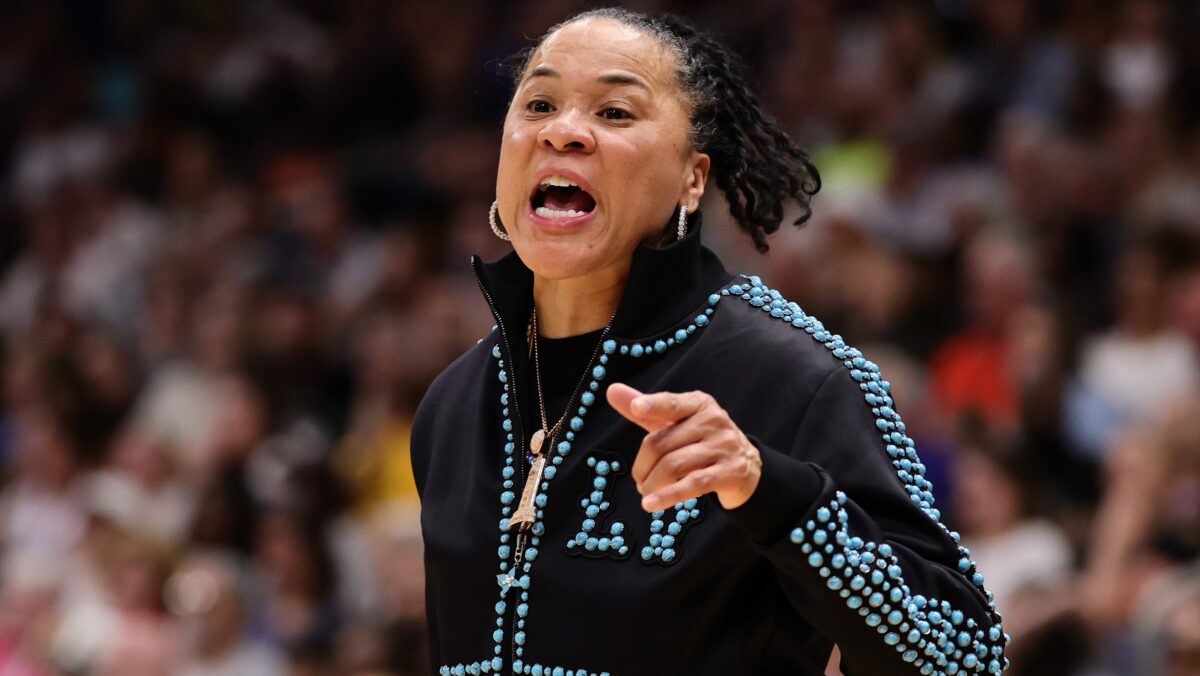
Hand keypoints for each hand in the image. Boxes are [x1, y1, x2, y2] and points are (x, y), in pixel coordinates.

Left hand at [607, 382, 761, 511]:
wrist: (748, 467)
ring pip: (674, 466)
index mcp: (699, 404)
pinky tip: (651, 504)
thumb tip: (612, 390)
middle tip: (639, 480)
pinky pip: (692, 484)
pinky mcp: (730, 472)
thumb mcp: (677, 422)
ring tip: (646, 492)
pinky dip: (667, 496)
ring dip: (652, 483)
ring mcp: (724, 446)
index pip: (671, 404)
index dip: (652, 405)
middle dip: (643, 466)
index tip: (636, 408)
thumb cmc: (703, 441)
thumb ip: (647, 410)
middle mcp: (713, 421)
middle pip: (662, 443)